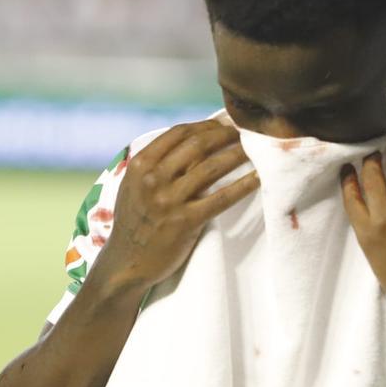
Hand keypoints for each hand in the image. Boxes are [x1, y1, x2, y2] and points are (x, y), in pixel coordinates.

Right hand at [91, 120, 259, 293]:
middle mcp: (153, 179)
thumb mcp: (134, 185)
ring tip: (256, 149)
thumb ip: (157, 163)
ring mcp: (169, 200)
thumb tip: (193, 139)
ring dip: (238, 154)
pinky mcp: (185, 222)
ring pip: (212, 167)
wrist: (126, 263)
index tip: (225, 123)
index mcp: (140, 164)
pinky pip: (222, 198)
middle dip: (226, 135)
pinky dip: (244, 185)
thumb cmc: (135, 220)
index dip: (207, 125)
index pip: (180, 133)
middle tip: (246, 133)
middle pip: (198, 145)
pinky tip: (259, 178)